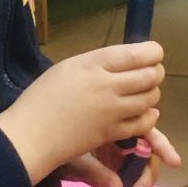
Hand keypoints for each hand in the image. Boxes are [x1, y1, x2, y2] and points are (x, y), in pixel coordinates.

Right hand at [0, 41, 164, 185]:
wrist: (31, 133)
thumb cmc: (44, 94)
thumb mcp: (70, 66)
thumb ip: (100, 63)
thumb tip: (126, 61)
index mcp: (94, 63)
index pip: (137, 54)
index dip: (153, 52)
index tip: (155, 53)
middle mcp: (107, 85)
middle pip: (149, 76)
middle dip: (156, 72)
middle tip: (153, 71)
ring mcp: (111, 111)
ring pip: (150, 99)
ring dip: (152, 92)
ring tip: (145, 90)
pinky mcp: (112, 133)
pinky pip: (143, 123)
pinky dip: (149, 115)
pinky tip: (144, 111)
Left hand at [60, 126, 180, 186]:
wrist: (34, 146)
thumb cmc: (53, 143)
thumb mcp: (72, 159)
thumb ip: (96, 173)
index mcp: (111, 117)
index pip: (144, 125)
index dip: (161, 143)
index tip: (173, 161)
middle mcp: (119, 128)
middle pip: (147, 146)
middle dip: (148, 170)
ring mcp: (118, 145)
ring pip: (143, 160)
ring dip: (143, 180)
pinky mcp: (115, 160)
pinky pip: (132, 171)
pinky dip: (135, 186)